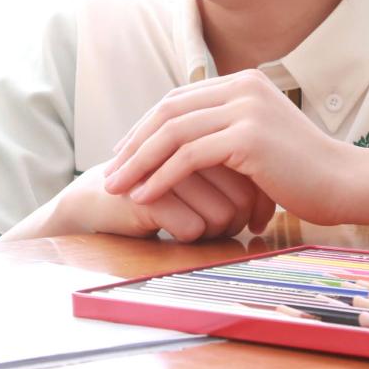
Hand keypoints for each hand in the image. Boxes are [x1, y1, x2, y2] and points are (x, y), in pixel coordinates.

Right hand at [24, 162, 268, 242]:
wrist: (97, 200)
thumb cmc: (157, 193)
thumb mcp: (197, 179)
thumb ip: (230, 175)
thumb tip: (271, 205)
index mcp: (204, 132)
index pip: (253, 172)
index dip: (259, 202)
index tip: (255, 221)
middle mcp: (188, 145)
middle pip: (243, 196)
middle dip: (241, 221)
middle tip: (227, 230)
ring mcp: (166, 167)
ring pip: (222, 215)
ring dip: (216, 233)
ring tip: (198, 229)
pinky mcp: (146, 194)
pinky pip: (193, 228)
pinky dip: (190, 236)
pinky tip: (172, 229)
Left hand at [101, 70, 349, 225]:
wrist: (347, 183)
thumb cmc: (304, 172)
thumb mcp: (260, 138)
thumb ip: (226, 131)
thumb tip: (183, 145)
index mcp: (242, 81)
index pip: (178, 99)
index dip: (145, 126)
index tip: (123, 154)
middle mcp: (241, 87)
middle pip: (168, 111)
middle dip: (133, 143)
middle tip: (109, 172)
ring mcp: (245, 109)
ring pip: (172, 133)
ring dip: (138, 162)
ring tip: (117, 188)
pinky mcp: (247, 137)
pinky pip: (188, 157)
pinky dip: (160, 177)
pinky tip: (144, 197)